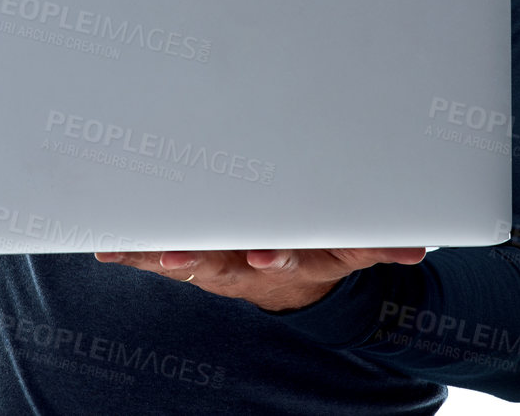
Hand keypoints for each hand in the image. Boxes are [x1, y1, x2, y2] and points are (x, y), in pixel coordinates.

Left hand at [93, 247, 427, 312]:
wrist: (284, 275)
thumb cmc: (315, 244)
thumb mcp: (348, 249)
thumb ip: (375, 244)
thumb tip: (416, 245)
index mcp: (285, 254)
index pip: (282, 257)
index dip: (273, 258)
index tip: (263, 255)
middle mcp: (244, 260)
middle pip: (220, 260)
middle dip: (194, 257)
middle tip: (169, 256)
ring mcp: (212, 258)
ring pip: (183, 256)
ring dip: (153, 254)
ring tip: (126, 251)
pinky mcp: (186, 252)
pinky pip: (153, 249)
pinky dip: (128, 249)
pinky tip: (102, 247)